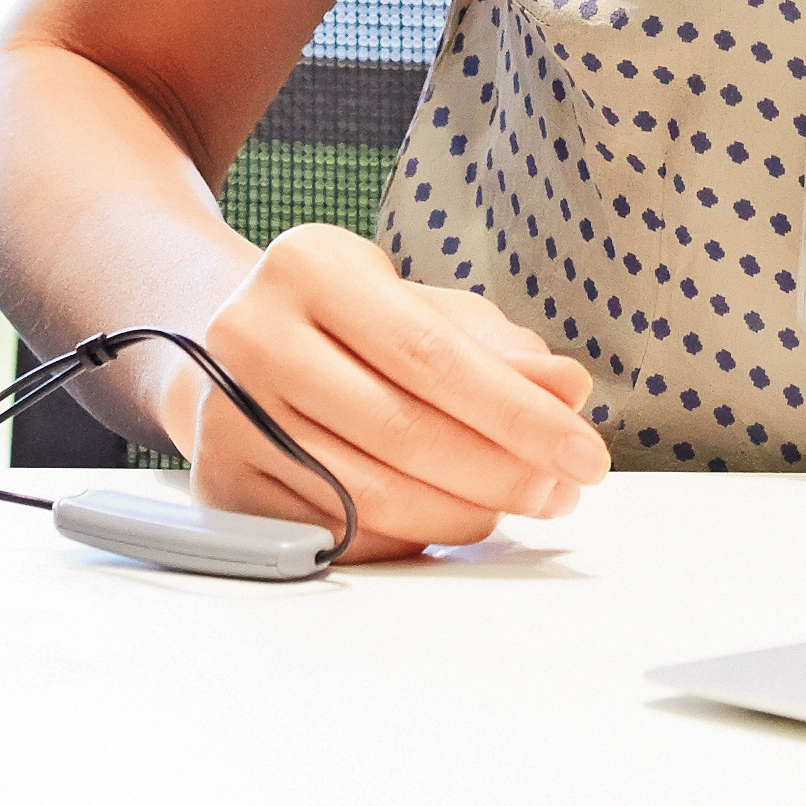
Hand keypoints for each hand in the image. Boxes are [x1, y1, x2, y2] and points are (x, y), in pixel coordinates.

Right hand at [155, 226, 608, 560]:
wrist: (230, 344)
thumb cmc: (345, 322)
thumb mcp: (416, 304)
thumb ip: (494, 345)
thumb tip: (566, 390)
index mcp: (309, 266)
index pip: (431, 355)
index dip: (518, 414)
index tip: (584, 452)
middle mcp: (252, 335)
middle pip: (403, 430)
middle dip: (503, 473)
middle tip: (562, 492)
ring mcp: (227, 414)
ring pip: (370, 495)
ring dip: (463, 514)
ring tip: (518, 505)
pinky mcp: (221, 483)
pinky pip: (337, 533)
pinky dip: (408, 538)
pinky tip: (449, 518)